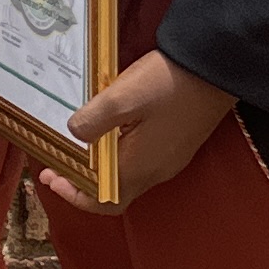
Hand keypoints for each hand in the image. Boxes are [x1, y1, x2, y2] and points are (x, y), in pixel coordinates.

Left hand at [39, 50, 237, 215]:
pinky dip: (119, 155)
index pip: (104, 201)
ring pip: (128, 175)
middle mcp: (157, 170)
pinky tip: (110, 130)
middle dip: (83, 181)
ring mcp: (171, 158)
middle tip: (58, 161)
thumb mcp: (122, 97)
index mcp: (141, 167)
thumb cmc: (168, 83)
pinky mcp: (178, 143)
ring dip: (101, 167)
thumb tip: (73, 134)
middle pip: (114, 191)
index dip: (75, 196)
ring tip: (80, 143)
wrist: (216, 66)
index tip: (51, 176)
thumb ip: (93, 120)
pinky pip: (142, 160)